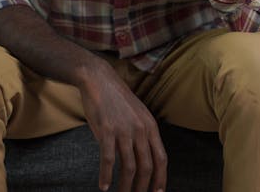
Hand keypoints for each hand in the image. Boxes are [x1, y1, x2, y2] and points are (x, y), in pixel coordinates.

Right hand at [79, 61, 166, 191]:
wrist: (98, 79)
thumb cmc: (116, 98)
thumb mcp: (137, 113)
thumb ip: (142, 133)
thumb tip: (144, 159)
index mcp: (150, 125)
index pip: (161, 158)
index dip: (161, 178)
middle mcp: (140, 129)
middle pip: (146, 167)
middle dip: (142, 188)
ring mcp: (123, 129)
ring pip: (129, 167)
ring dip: (125, 186)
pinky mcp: (106, 130)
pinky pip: (108, 160)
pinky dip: (106, 176)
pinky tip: (103, 186)